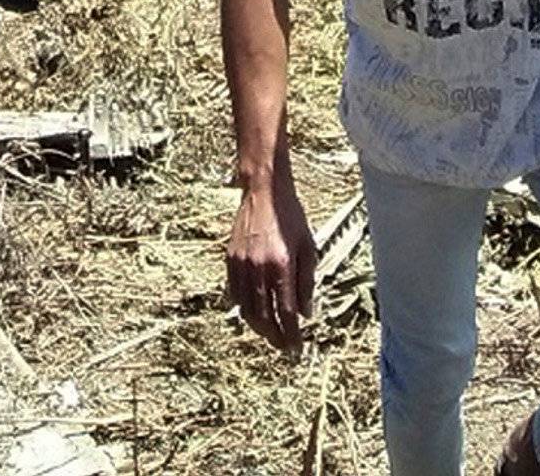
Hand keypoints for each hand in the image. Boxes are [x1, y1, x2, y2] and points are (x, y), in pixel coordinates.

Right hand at [227, 174, 315, 348]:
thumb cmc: (291, 217)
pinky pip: (235, 294)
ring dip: (260, 328)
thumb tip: (305, 314)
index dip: (292, 334)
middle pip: (265, 316)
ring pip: (248, 309)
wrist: (264, 190)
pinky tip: (255, 315)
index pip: (286, 312)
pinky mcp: (231, 259)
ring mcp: (242, 264)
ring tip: (272, 335)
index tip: (298, 348)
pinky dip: (245, 309)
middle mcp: (259, 267)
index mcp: (281, 264)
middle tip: (285, 346)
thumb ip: (307, 283)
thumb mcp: (308, 247)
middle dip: (276, 336)